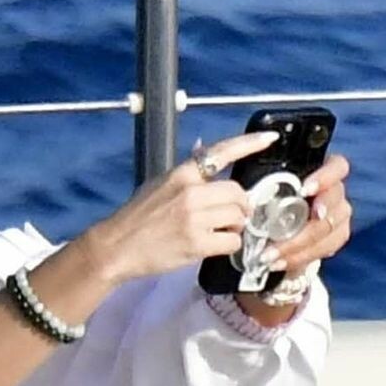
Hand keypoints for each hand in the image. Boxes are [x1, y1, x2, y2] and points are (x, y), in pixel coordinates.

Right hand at [79, 131, 277, 282]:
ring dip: (234, 226)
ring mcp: (194, 218)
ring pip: (238, 217)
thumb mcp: (160, 184)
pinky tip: (212, 245)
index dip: (249, 143)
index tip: (269, 138)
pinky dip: (228, 245)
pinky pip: (232, 241)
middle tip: (230, 216)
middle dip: (240, 206)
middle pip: (238, 192)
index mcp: (181, 174)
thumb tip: (204, 147)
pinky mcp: (196, 244)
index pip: (221, 152)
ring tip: (215, 232)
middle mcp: (190, 192)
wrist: (116, 247)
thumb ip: (187, 171)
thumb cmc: (138, 217)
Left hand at [267, 152, 352, 273]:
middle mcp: (334, 191)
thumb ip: (264, 185)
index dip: (325, 177)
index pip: (337, 167)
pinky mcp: (337, 236)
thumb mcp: (264, 187)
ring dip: (299, 245)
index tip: (305, 190)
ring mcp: (339, 214)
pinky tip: (281, 262)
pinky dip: (302, 257)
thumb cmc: (267, 199)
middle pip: (334, 204)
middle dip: (309, 222)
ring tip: (271, 255)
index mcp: (321, 170)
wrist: (274, 227)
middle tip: (281, 234)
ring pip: (330, 229)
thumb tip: (247, 194)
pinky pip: (328, 247)